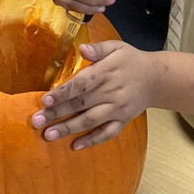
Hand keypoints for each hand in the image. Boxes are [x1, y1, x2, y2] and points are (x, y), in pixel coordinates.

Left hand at [31, 41, 153, 149]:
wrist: (157, 78)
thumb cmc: (131, 60)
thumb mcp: (117, 47)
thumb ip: (98, 48)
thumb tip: (81, 47)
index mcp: (107, 72)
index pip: (81, 84)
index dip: (63, 92)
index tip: (44, 100)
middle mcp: (111, 92)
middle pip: (81, 104)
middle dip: (57, 114)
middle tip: (36, 121)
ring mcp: (118, 109)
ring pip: (91, 121)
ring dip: (69, 129)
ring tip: (49, 135)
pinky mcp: (123, 120)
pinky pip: (108, 133)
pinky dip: (92, 141)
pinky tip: (75, 146)